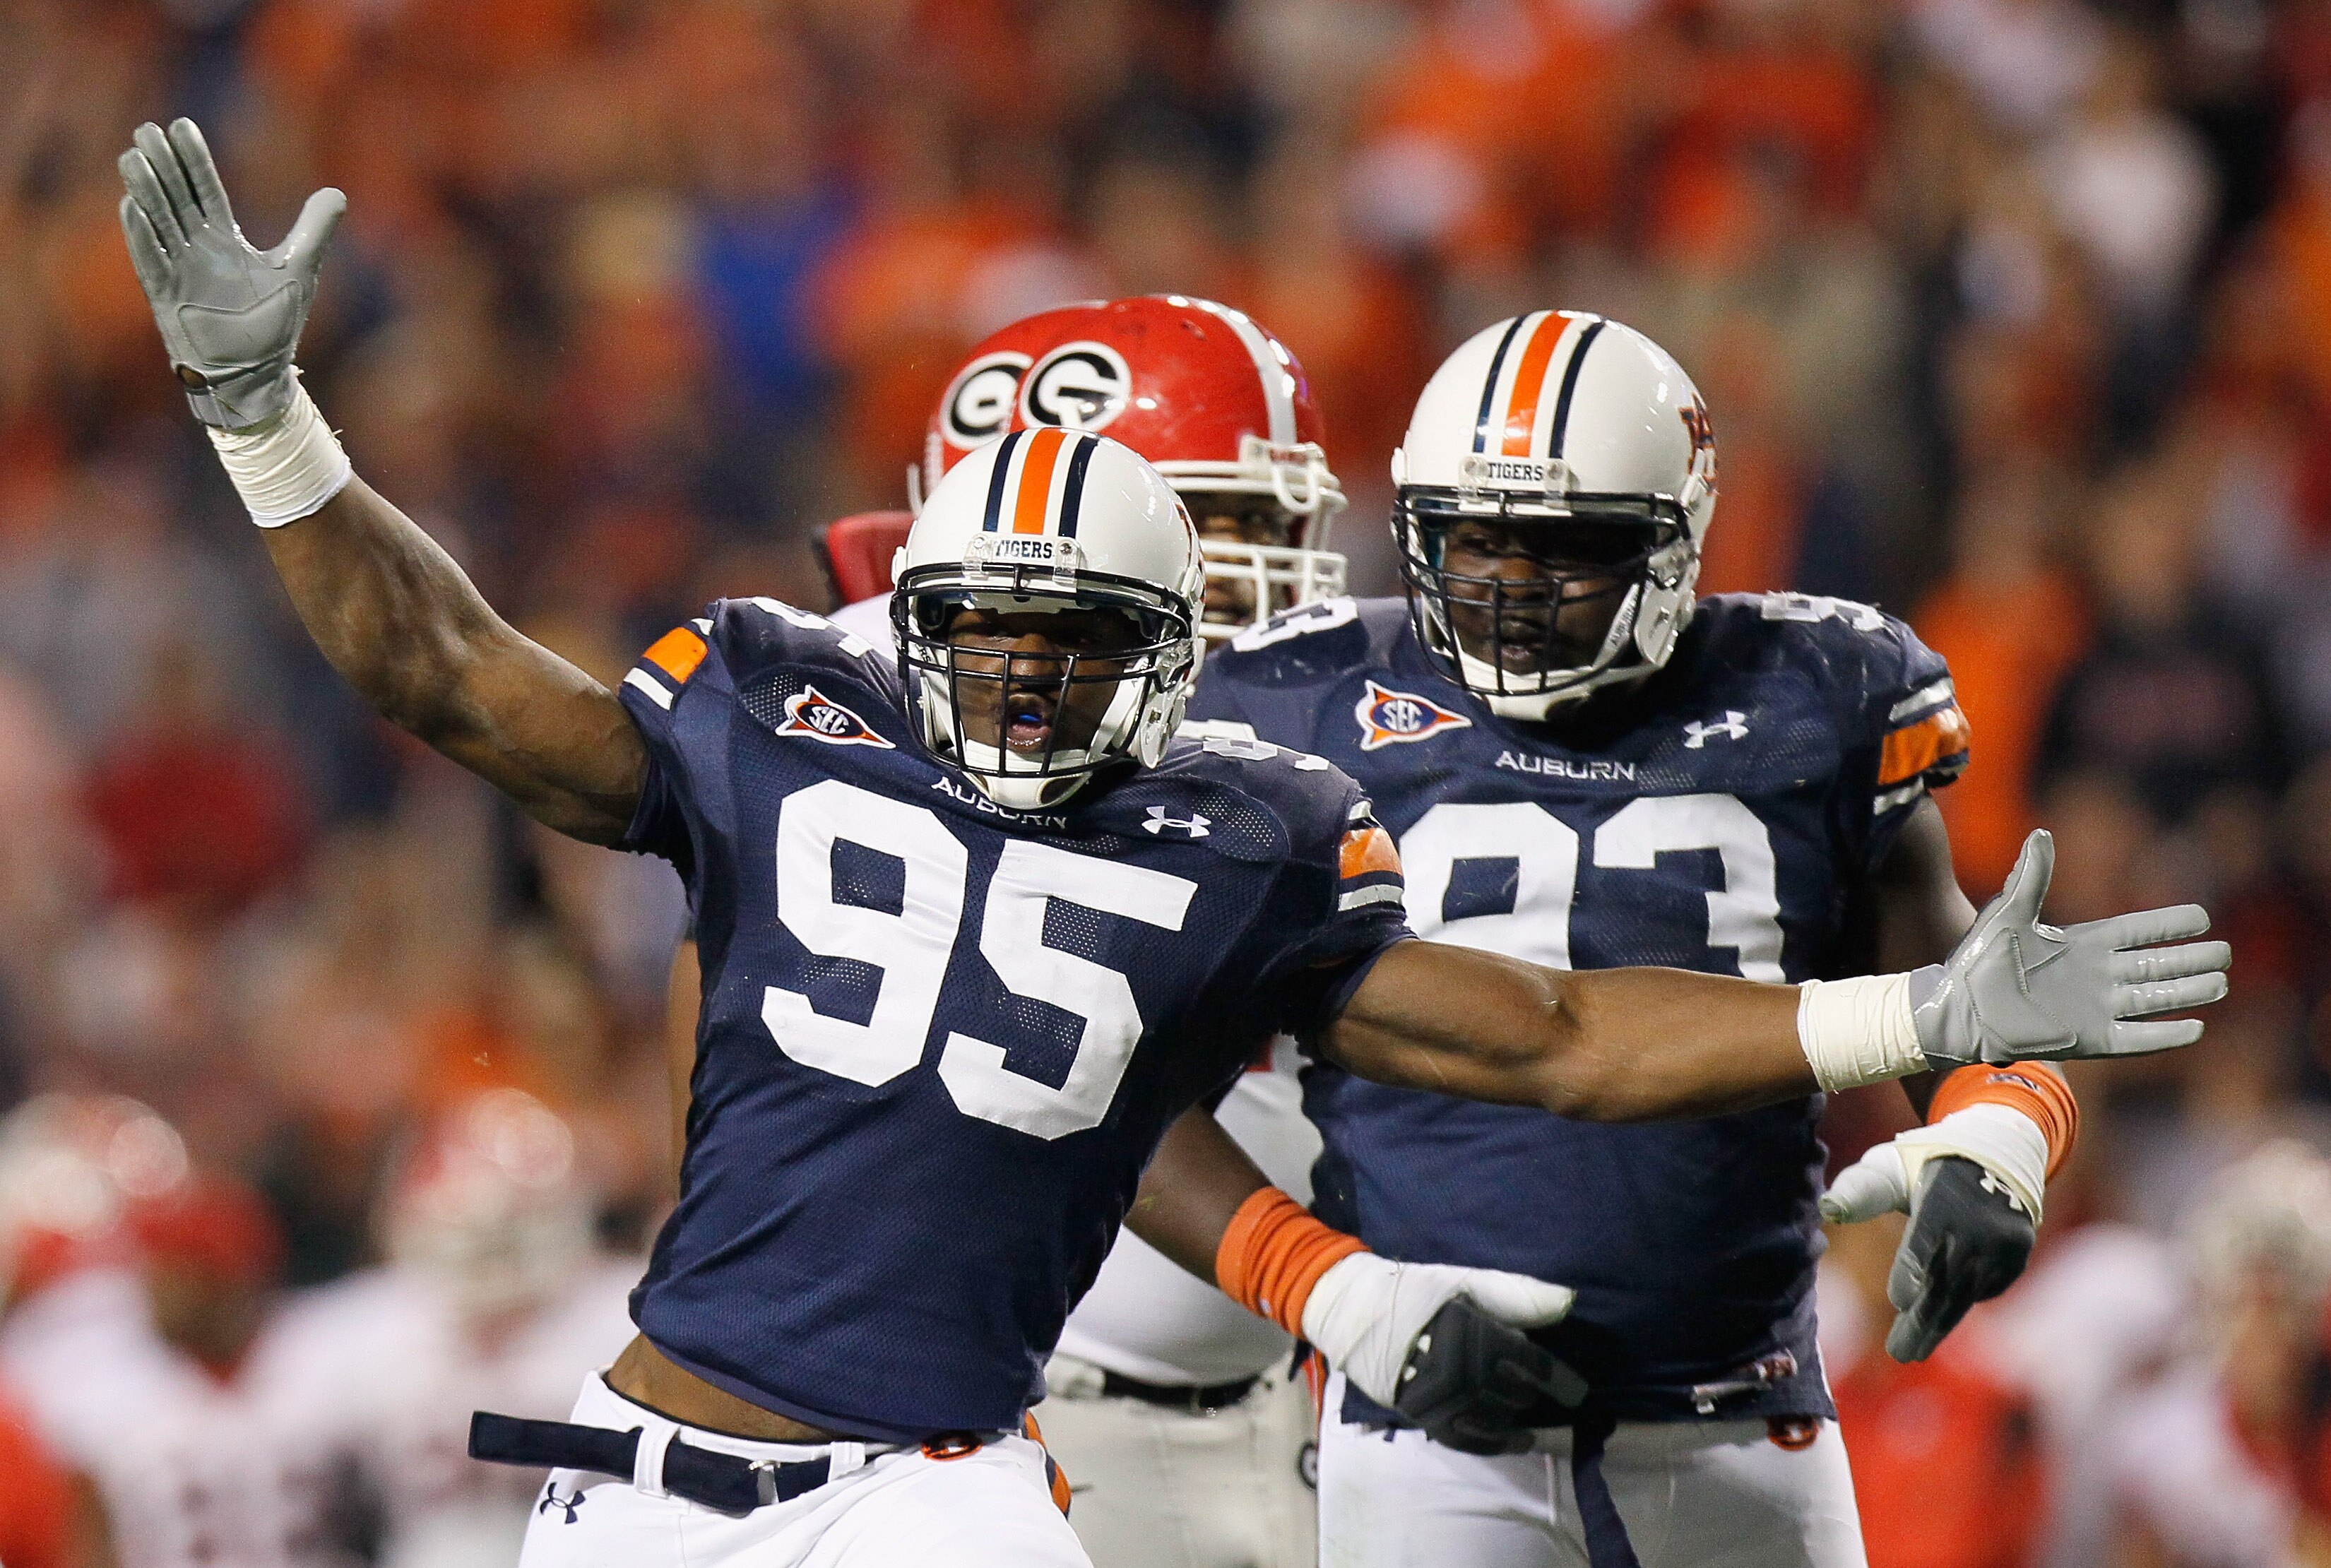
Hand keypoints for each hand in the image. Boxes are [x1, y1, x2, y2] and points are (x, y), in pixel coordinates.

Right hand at [117, 118, 344, 428]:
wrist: (258, 373)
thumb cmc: (272, 324)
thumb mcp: (299, 270)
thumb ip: (313, 231)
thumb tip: (337, 193)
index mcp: (224, 240)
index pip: (206, 190)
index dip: (194, 160)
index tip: (180, 125)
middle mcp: (198, 249)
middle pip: (177, 197)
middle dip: (163, 165)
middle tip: (147, 129)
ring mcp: (180, 271)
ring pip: (159, 223)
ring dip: (146, 191)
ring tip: (133, 158)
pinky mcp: (168, 298)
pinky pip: (152, 261)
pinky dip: (143, 237)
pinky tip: (131, 207)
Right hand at [1303, 1254, 1585, 1453]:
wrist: (1356, 1310)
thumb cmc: (1417, 1291)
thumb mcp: (1467, 1282)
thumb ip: (1517, 1294)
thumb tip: (1569, 1301)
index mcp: (1475, 1333)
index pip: (1531, 1364)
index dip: (1560, 1380)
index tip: (1579, 1392)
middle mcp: (1461, 1370)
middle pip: (1514, 1395)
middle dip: (1530, 1395)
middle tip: (1538, 1394)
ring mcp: (1441, 1396)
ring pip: (1492, 1421)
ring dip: (1515, 1426)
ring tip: (1529, 1429)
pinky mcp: (1421, 1414)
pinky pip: (1464, 1439)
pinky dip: (1489, 1444)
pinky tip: (1508, 1442)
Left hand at [1821, 1109, 2042, 1360]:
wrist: (1994, 1155)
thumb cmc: (1925, 1164)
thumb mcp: (1891, 1166)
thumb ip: (1861, 1189)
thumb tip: (1827, 1208)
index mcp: (1942, 1198)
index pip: (1926, 1238)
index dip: (1913, 1268)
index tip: (1900, 1301)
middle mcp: (1978, 1224)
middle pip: (1946, 1280)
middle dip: (1922, 1321)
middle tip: (1898, 1354)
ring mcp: (2002, 1243)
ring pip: (1965, 1293)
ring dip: (1938, 1326)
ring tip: (1911, 1352)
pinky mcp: (2017, 1255)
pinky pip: (1986, 1288)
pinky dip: (1960, 1304)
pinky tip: (1937, 1322)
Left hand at [1912, 830, 2228, 1068]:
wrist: (1956, 1009)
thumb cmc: (1977, 959)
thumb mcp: (2006, 913)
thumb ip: (2031, 877)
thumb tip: (2042, 834)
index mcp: (2080, 943)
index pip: (2136, 931)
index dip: (2168, 925)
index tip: (2202, 917)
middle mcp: (2094, 976)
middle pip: (2155, 965)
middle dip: (2191, 959)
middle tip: (2225, 954)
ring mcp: (2093, 1008)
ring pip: (2153, 999)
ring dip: (2187, 992)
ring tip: (2220, 985)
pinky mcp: (2087, 1039)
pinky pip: (2135, 1039)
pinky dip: (2164, 1035)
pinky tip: (2195, 1028)